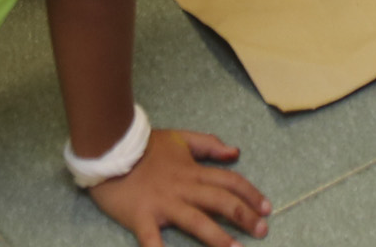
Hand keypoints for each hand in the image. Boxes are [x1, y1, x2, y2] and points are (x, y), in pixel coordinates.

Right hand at [86, 128, 269, 245]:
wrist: (109, 148)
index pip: (229, 181)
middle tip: (262, 231)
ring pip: (196, 221)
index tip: (267, 208)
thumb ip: (207, 144)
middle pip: (220, 201)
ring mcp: (163, 204)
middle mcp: (183, 188)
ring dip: (218, 238)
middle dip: (244, 216)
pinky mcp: (141, 217)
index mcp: (192, 171)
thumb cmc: (144, 147)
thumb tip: (235, 152)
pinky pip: (152, 239)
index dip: (250, 193)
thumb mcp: (179, 138)